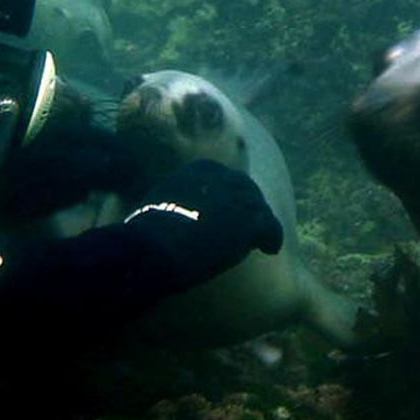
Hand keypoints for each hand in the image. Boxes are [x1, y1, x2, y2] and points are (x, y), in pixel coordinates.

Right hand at [124, 159, 282, 290]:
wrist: (155, 247)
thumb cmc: (148, 232)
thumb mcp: (160, 201)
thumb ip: (176, 199)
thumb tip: (172, 211)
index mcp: (200, 170)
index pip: (225, 176)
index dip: (230, 194)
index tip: (229, 208)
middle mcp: (223, 178)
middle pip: (247, 189)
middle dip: (250, 205)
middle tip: (250, 224)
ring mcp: (238, 199)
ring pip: (260, 208)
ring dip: (261, 223)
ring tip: (262, 240)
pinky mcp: (249, 223)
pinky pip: (270, 228)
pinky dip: (272, 239)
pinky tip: (270, 250)